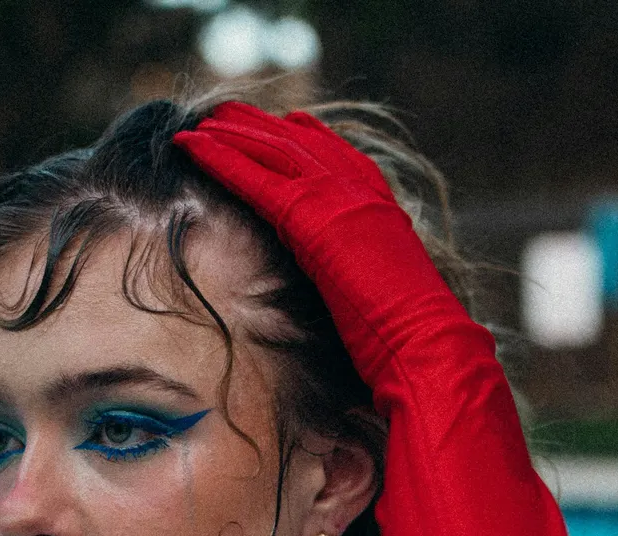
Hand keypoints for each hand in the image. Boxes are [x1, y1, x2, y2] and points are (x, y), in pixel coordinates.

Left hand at [173, 102, 491, 387]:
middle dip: (259, 125)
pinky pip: (254, 179)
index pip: (340, 156)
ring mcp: (337, 199)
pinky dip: (219, 158)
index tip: (288, 121)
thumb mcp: (387, 295)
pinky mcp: (310, 218)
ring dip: (229, 134)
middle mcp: (360, 191)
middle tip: (225, 110)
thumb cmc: (411, 340)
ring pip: (272, 151)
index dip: (310, 136)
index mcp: (381, 207)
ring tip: (196, 122)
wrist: (426, 343)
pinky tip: (191, 145)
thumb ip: (365, 276)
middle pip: (299, 143)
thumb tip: (352, 291)